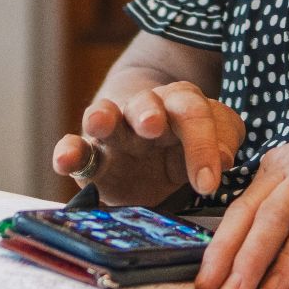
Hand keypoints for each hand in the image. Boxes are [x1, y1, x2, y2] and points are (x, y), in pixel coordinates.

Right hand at [51, 82, 244, 206]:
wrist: (148, 142)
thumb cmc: (184, 141)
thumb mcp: (211, 138)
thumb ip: (222, 140)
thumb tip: (224, 158)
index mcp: (179, 104)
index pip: (193, 114)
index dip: (202, 145)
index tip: (209, 184)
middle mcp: (144, 111)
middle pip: (146, 105)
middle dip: (149, 113)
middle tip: (153, 125)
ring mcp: (114, 132)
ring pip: (105, 116)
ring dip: (102, 117)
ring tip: (100, 122)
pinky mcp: (91, 156)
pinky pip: (77, 149)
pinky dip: (68, 152)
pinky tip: (63, 161)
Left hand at [194, 127, 288, 288]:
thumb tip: (258, 267)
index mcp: (279, 167)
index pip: (240, 208)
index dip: (220, 244)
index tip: (205, 277)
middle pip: (248, 211)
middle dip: (225, 253)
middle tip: (210, 287)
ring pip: (274, 216)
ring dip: (253, 259)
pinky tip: (280, 280)